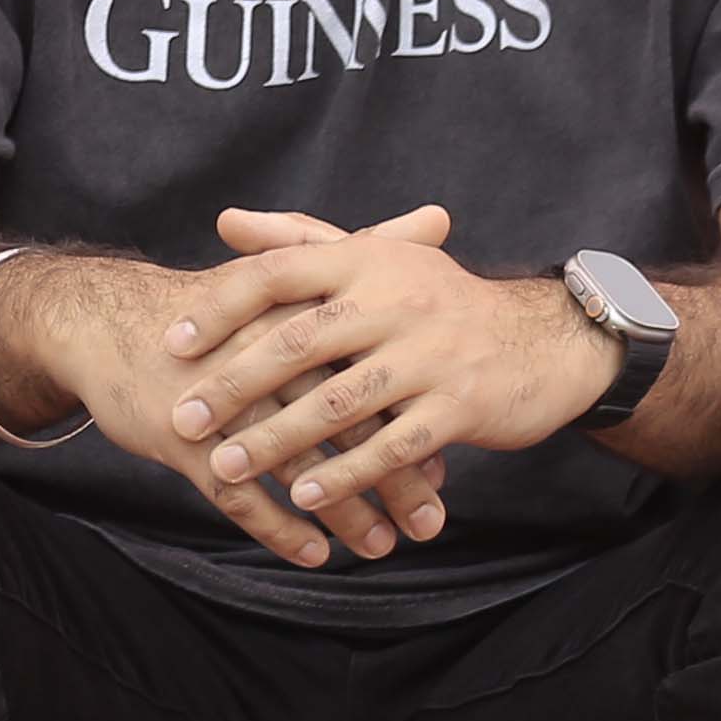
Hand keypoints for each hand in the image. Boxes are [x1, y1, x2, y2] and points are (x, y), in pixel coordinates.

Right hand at [0, 212, 459, 566]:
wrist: (106, 324)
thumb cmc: (208, 307)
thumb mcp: (284, 272)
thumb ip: (367, 248)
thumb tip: (441, 216)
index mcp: (301, 320)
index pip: (374, 375)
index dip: (415, 418)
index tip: (451, 457)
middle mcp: (268, 362)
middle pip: (347, 426)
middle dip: (393, 480)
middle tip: (432, 523)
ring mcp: (226, 405)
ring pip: (299, 468)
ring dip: (344, 514)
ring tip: (382, 547)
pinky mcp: (187, 440)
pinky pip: (240, 497)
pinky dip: (279, 528)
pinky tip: (313, 555)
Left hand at [157, 205, 603, 538]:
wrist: (548, 342)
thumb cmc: (440, 303)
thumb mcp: (377, 260)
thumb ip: (299, 242)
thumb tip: (224, 221)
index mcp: (368, 261)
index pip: (278, 275)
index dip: (220, 308)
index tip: (172, 343)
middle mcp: (397, 300)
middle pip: (297, 344)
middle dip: (234, 386)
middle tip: (182, 419)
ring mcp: (432, 355)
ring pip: (337, 403)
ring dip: (276, 441)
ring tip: (224, 467)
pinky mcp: (461, 406)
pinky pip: (391, 448)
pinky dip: (345, 475)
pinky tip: (303, 498)